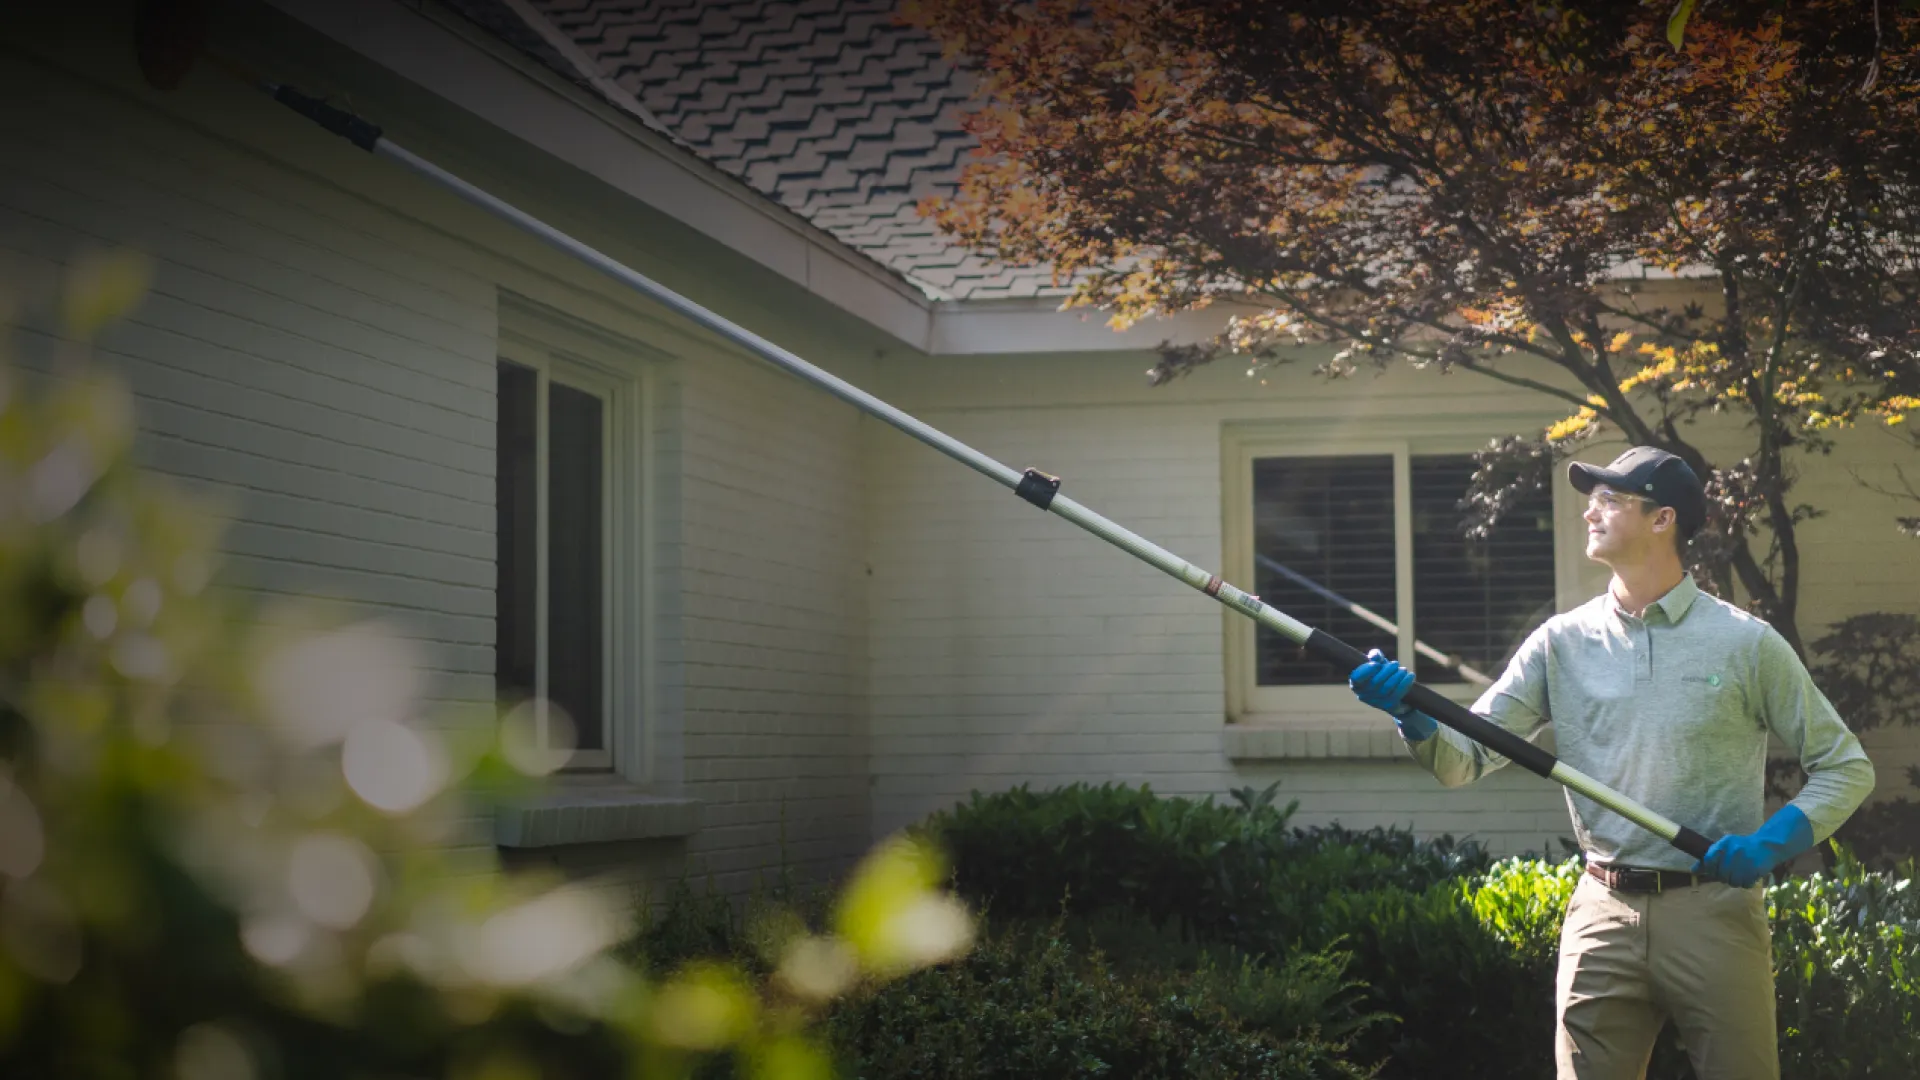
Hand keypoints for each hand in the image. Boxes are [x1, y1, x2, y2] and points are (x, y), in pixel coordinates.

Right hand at [1348, 649, 1435, 739]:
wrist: (1395, 693)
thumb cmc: (1383, 674)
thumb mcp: (1379, 663)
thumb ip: (1376, 657)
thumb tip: (1375, 656)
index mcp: (1356, 684)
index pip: (1356, 678)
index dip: (1366, 671)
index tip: (1377, 664)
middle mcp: (1363, 695)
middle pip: (1375, 682)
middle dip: (1388, 670)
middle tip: (1395, 663)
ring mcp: (1376, 703)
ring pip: (1387, 688)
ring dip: (1398, 676)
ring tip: (1403, 670)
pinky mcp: (1389, 706)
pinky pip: (1397, 694)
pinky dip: (1405, 683)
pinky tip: (1410, 675)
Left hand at [1693, 804, 1814, 886]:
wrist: (1767, 846)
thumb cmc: (1743, 847)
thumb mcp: (1725, 846)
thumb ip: (1710, 857)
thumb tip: (1694, 871)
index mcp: (1724, 843)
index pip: (1708, 860)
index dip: (1709, 869)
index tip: (1712, 871)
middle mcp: (1734, 851)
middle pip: (1720, 874)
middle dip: (1722, 876)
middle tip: (1728, 873)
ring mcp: (1745, 861)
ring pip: (1731, 881)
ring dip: (1734, 880)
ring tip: (1739, 874)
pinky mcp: (1755, 870)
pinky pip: (1744, 884)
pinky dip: (1745, 883)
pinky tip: (1747, 876)